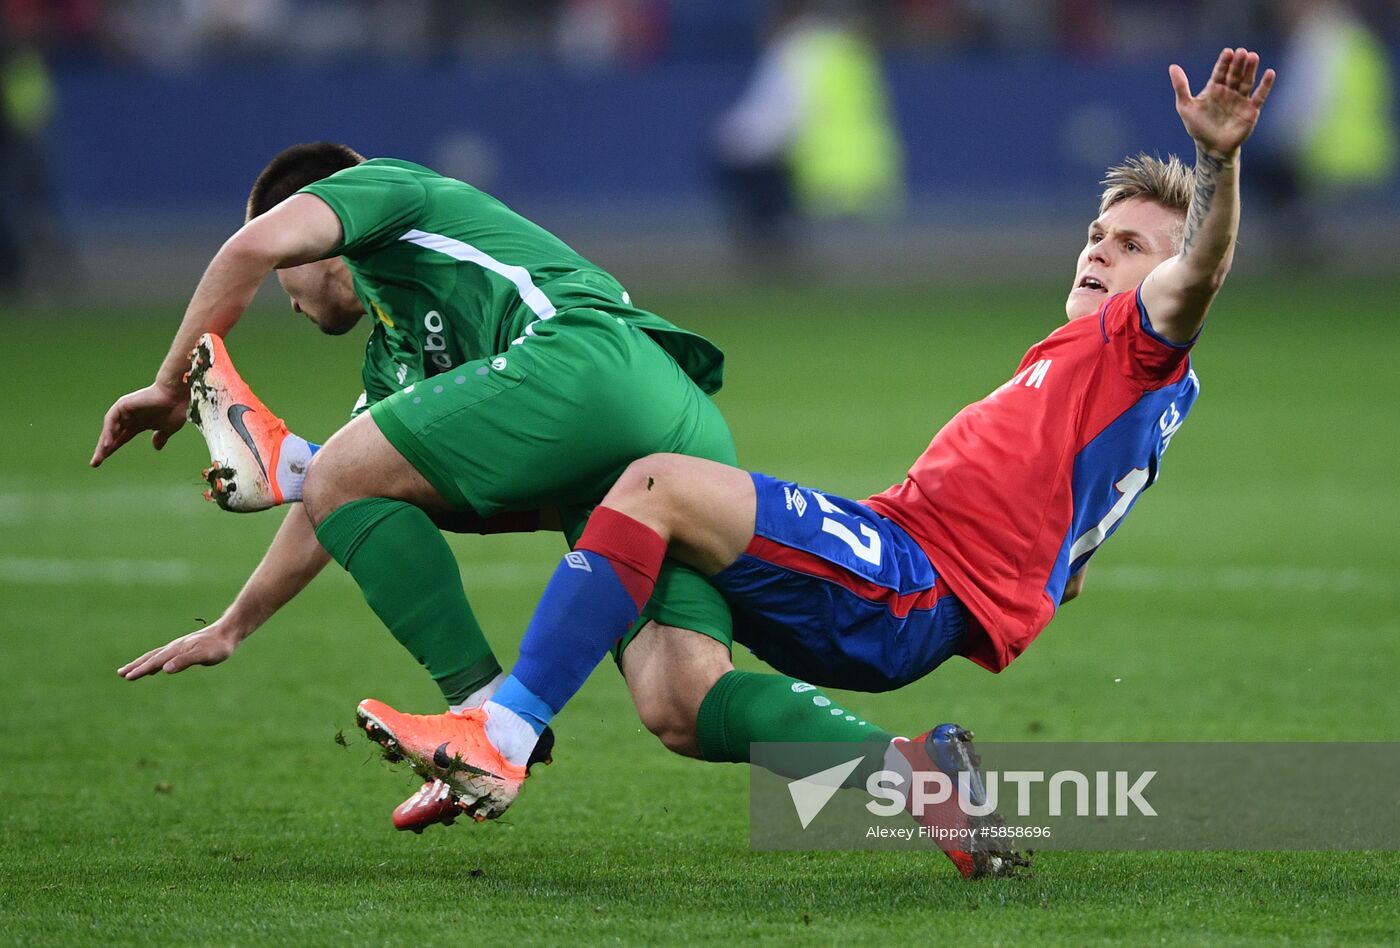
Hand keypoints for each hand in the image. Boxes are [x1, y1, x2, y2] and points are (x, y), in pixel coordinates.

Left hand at [90, 382, 187, 467]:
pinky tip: (107, 443)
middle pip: (112, 436)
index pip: (121, 439)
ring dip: (104, 443)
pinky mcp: (123, 405)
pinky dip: (108, 432)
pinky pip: (111, 420)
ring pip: (110, 429)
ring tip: (100, 456)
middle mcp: (129, 418)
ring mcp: (124, 411)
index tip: (103, 461)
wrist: (177, 395)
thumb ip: (160, 437)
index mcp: (137, 424)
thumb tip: (156, 447)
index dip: (112, 449)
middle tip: (95, 463)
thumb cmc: (175, 409)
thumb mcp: (167, 429)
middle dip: (104, 449)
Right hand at [118, 618, 244, 679]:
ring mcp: (180, 648)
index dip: (141, 669)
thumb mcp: (204, 655)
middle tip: (121, 674)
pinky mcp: (186, 649)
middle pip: (151, 657)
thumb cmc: (218, 646)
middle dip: (136, 666)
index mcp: (176, 650)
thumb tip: (164, 669)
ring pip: (157, 656)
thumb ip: (185, 661)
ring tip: (131, 671)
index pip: (154, 661)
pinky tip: (158, 667)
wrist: (229, 632)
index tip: (127, 677)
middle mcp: (175, 647)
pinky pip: (166, 656)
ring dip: (143, 663)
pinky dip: (157, 662)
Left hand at [1170, 47, 1274, 158]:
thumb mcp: (1186, 106)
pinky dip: (1265, 85)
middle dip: (1238, 63)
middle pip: (1235, 74)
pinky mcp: (1251, 110)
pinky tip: (1270, 73)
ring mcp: (1241, 99)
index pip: (1220, 71)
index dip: (1224, 62)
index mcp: (1214, 88)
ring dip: (1251, 69)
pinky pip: (1259, 95)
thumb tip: (1172, 66)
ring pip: (1247, 81)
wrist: (1211, 148)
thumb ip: (1181, 87)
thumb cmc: (1198, 127)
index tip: (1228, 52)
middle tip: (1242, 52)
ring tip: (1253, 57)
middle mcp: (1229, 91)